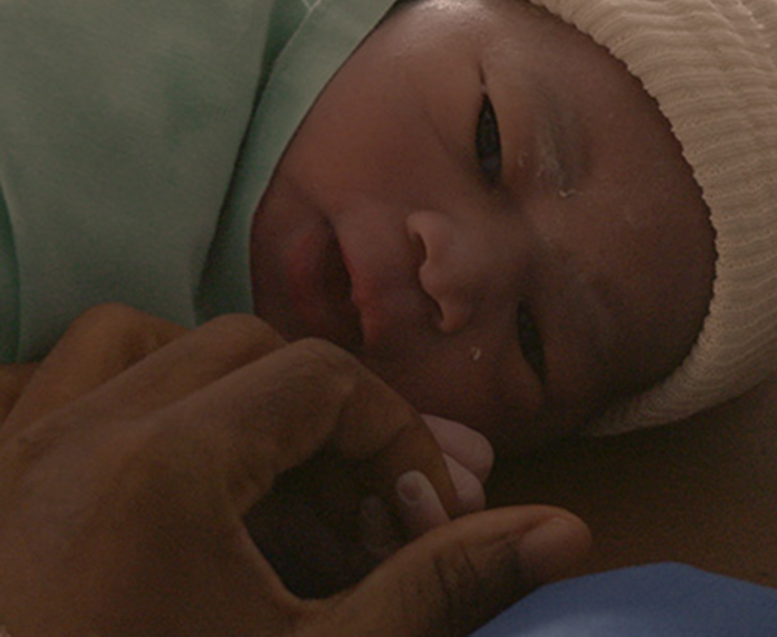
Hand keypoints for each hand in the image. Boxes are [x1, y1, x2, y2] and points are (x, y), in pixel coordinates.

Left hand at [0, 305, 589, 636]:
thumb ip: (439, 585)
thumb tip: (565, 532)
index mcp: (164, 467)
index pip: (323, 379)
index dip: (398, 439)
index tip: (423, 521)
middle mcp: (73, 436)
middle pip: (238, 348)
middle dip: (321, 417)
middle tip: (361, 514)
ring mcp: (7, 461)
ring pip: (129, 347)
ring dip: (213, 390)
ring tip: (262, 477)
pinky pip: (42, 396)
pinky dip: (111, 411)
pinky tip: (155, 494)